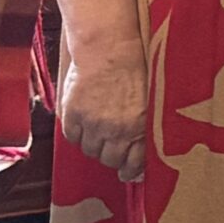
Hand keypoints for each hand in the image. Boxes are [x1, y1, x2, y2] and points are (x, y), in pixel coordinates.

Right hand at [58, 36, 149, 182]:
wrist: (109, 49)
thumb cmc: (134, 69)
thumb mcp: (150, 100)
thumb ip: (147, 126)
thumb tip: (143, 153)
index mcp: (140, 126)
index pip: (134, 162)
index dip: (131, 170)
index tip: (129, 173)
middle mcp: (117, 129)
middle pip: (110, 159)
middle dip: (113, 158)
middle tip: (113, 151)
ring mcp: (93, 123)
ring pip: (91, 151)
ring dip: (96, 147)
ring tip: (99, 135)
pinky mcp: (73, 114)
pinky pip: (73, 138)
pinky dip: (78, 136)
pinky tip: (85, 127)